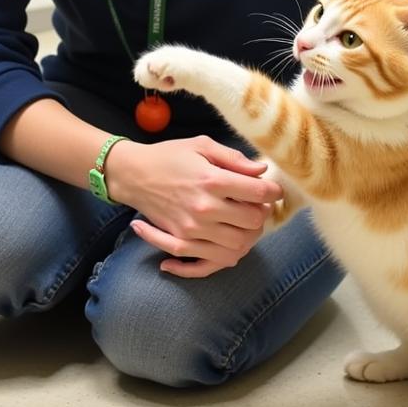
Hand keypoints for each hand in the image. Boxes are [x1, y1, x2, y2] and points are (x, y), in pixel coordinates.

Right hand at [104, 136, 281, 277]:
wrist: (133, 175)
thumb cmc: (169, 156)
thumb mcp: (202, 145)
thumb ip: (234, 158)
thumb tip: (261, 171)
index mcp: (213, 179)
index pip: (259, 192)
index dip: (274, 191)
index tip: (274, 189)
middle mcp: (205, 207)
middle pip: (253, 221)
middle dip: (262, 213)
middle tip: (258, 204)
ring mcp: (193, 228)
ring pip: (238, 245)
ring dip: (249, 236)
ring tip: (245, 222)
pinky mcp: (181, 240)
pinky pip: (211, 261)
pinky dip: (226, 257)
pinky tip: (230, 243)